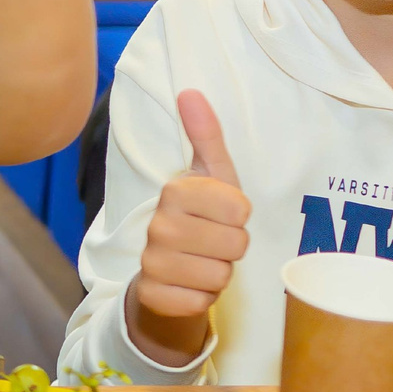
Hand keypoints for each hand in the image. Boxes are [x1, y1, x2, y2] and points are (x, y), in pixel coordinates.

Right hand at [125, 90, 249, 365]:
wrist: (163, 275)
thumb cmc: (199, 221)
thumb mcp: (210, 178)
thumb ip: (206, 136)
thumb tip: (191, 90)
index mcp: (175, 191)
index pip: (240, 209)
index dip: (240, 217)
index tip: (221, 217)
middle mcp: (159, 224)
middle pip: (237, 244)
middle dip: (232, 248)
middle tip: (213, 244)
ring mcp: (152, 262)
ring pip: (222, 275)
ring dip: (219, 274)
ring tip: (202, 263)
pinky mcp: (152, 295)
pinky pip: (203, 301)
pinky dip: (203, 298)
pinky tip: (189, 285)